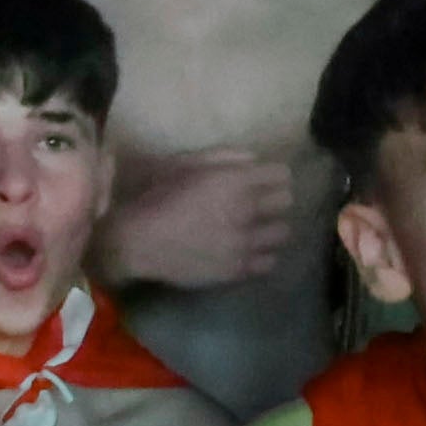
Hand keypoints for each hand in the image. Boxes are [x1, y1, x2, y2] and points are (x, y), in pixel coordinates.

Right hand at [97, 147, 303, 292]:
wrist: (139, 241)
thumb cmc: (158, 196)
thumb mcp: (186, 162)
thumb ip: (224, 157)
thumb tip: (255, 160)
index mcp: (235, 181)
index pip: (281, 175)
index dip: (272, 176)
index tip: (263, 181)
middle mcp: (247, 211)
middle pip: (286, 202)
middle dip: (274, 199)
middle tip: (260, 204)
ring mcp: (245, 243)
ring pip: (282, 233)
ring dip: (271, 228)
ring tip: (256, 231)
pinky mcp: (238, 269)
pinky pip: (269, 262)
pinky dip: (262, 255)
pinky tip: (247, 251)